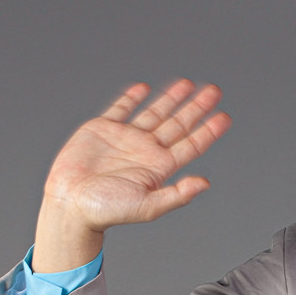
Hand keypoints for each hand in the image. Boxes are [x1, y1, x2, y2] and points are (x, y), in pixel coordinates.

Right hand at [32, 80, 231, 269]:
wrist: (71, 202)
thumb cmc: (106, 210)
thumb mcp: (147, 206)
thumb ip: (177, 195)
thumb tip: (204, 184)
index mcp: (159, 168)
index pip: (191, 145)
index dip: (208, 131)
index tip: (224, 117)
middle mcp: (146, 151)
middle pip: (178, 124)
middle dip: (196, 108)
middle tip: (214, 91)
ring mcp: (125, 138)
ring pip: (154, 112)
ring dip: (171, 98)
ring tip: (187, 84)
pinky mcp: (103, 129)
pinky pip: (121, 108)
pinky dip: (132, 97)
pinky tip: (144, 88)